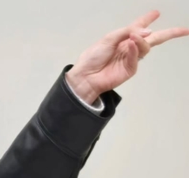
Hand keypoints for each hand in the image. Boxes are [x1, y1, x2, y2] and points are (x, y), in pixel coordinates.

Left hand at [66, 10, 188, 103]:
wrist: (85, 76)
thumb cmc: (93, 57)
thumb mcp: (109, 38)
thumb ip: (128, 32)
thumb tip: (149, 32)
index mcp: (123, 37)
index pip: (139, 27)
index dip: (148, 19)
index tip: (156, 13)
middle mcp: (130, 47)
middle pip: (154, 38)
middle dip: (170, 33)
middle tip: (184, 30)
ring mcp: (131, 59)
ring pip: (146, 46)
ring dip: (142, 40)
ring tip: (132, 37)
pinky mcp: (130, 69)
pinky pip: (137, 56)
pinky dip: (135, 49)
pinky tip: (130, 45)